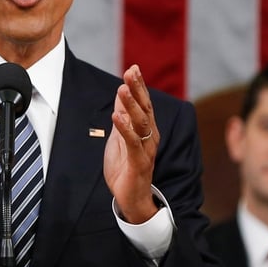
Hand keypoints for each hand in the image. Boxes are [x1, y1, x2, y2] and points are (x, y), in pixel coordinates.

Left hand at [103, 64, 159, 223]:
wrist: (131, 198)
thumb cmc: (126, 167)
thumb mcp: (120, 136)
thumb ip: (123, 115)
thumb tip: (121, 92)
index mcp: (146, 129)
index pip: (144, 103)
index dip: (139, 86)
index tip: (133, 68)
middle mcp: (150, 136)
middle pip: (145, 109)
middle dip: (138, 89)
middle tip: (130, 72)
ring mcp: (146, 149)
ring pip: (141, 123)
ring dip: (131, 105)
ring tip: (122, 89)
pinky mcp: (139, 162)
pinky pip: (133, 142)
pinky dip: (125, 128)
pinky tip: (117, 116)